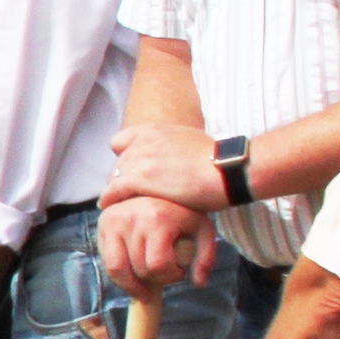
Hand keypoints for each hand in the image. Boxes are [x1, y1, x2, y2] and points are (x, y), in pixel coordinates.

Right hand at [97, 197, 216, 295]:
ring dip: (132, 284)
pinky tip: (133, 275)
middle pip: (139, 269)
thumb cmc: (183, 212)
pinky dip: (118, 276)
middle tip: (165, 274)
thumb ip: (206, 257)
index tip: (179, 272)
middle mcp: (131, 218)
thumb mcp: (202, 230)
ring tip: (146, 285)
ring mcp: (113, 221)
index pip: (157, 265)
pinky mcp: (103, 226)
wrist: (160, 186)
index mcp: (157, 219)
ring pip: (116, 270)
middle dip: (155, 280)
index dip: (170, 276)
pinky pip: (106, 262)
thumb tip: (198, 283)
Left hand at [102, 121, 223, 215]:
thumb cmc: (219, 162)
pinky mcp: (139, 179)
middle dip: (122, 179)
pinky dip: (110, 200)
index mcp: (155, 130)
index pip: (120, 141)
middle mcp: (144, 141)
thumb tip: (168, 159)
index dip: (123, 157)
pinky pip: (113, 191)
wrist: (230, 170)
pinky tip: (109, 208)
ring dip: (116, 192)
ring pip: (114, 178)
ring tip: (122, 205)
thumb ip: (169, 147)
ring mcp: (140, 159)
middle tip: (129, 196)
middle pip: (118, 164)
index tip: (130, 172)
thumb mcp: (189, 142)